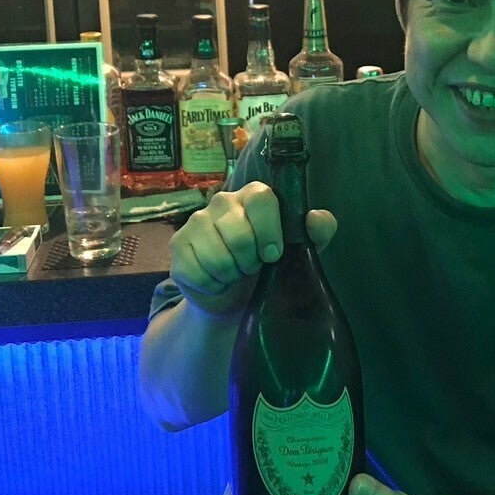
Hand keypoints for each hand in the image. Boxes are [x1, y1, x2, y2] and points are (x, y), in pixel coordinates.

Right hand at [169, 181, 336, 319]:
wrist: (234, 298)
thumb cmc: (268, 268)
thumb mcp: (299, 253)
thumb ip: (316, 233)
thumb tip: (316, 218)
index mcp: (254, 195)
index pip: (261, 198)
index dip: (269, 230)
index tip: (273, 255)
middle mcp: (222, 201)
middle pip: (237, 232)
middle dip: (249, 261)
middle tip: (251, 267)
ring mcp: (196, 220)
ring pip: (216, 254)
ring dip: (230, 274)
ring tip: (234, 272)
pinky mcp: (178, 244)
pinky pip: (196, 270)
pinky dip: (212, 285)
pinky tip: (216, 281)